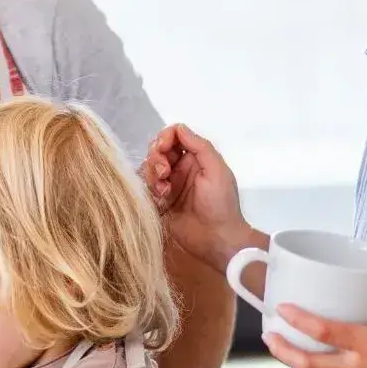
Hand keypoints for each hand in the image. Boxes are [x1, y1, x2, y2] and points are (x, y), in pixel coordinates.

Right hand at [142, 123, 261, 271]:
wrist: (217, 240)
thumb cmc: (221, 204)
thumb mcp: (217, 170)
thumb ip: (200, 146)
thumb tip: (179, 127)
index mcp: (195, 158)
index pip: (173, 137)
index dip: (164, 138)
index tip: (163, 148)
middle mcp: (180, 169)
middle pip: (157, 151)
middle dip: (156, 158)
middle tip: (164, 173)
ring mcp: (169, 186)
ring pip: (149, 169)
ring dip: (152, 175)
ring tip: (164, 190)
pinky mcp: (159, 203)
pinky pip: (145, 188)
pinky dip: (150, 190)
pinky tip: (161, 200)